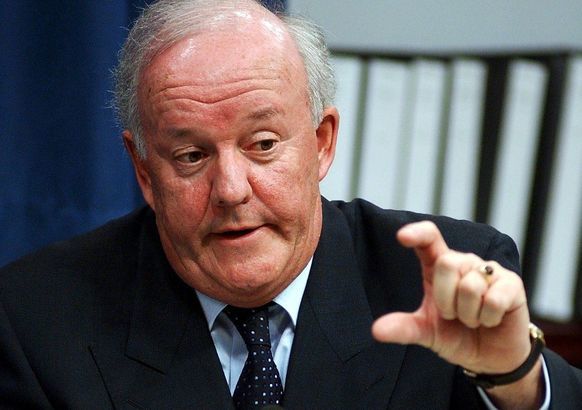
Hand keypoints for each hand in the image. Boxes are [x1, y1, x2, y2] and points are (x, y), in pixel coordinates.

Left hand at [371, 221, 532, 375]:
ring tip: (474, 319)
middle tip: (455, 316)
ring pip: (470, 286)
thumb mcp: (426, 332)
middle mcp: (463, 262)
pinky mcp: (512, 284)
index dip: (417, 233)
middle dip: (447, 300)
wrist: (490, 358)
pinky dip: (489, 318)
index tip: (402, 236)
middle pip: (447, 263)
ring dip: (469, 314)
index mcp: (438, 267)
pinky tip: (492, 320)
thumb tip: (376, 330)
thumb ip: (403, 328)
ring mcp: (489, 271)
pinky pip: (494, 299)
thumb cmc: (456, 336)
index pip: (429, 239)